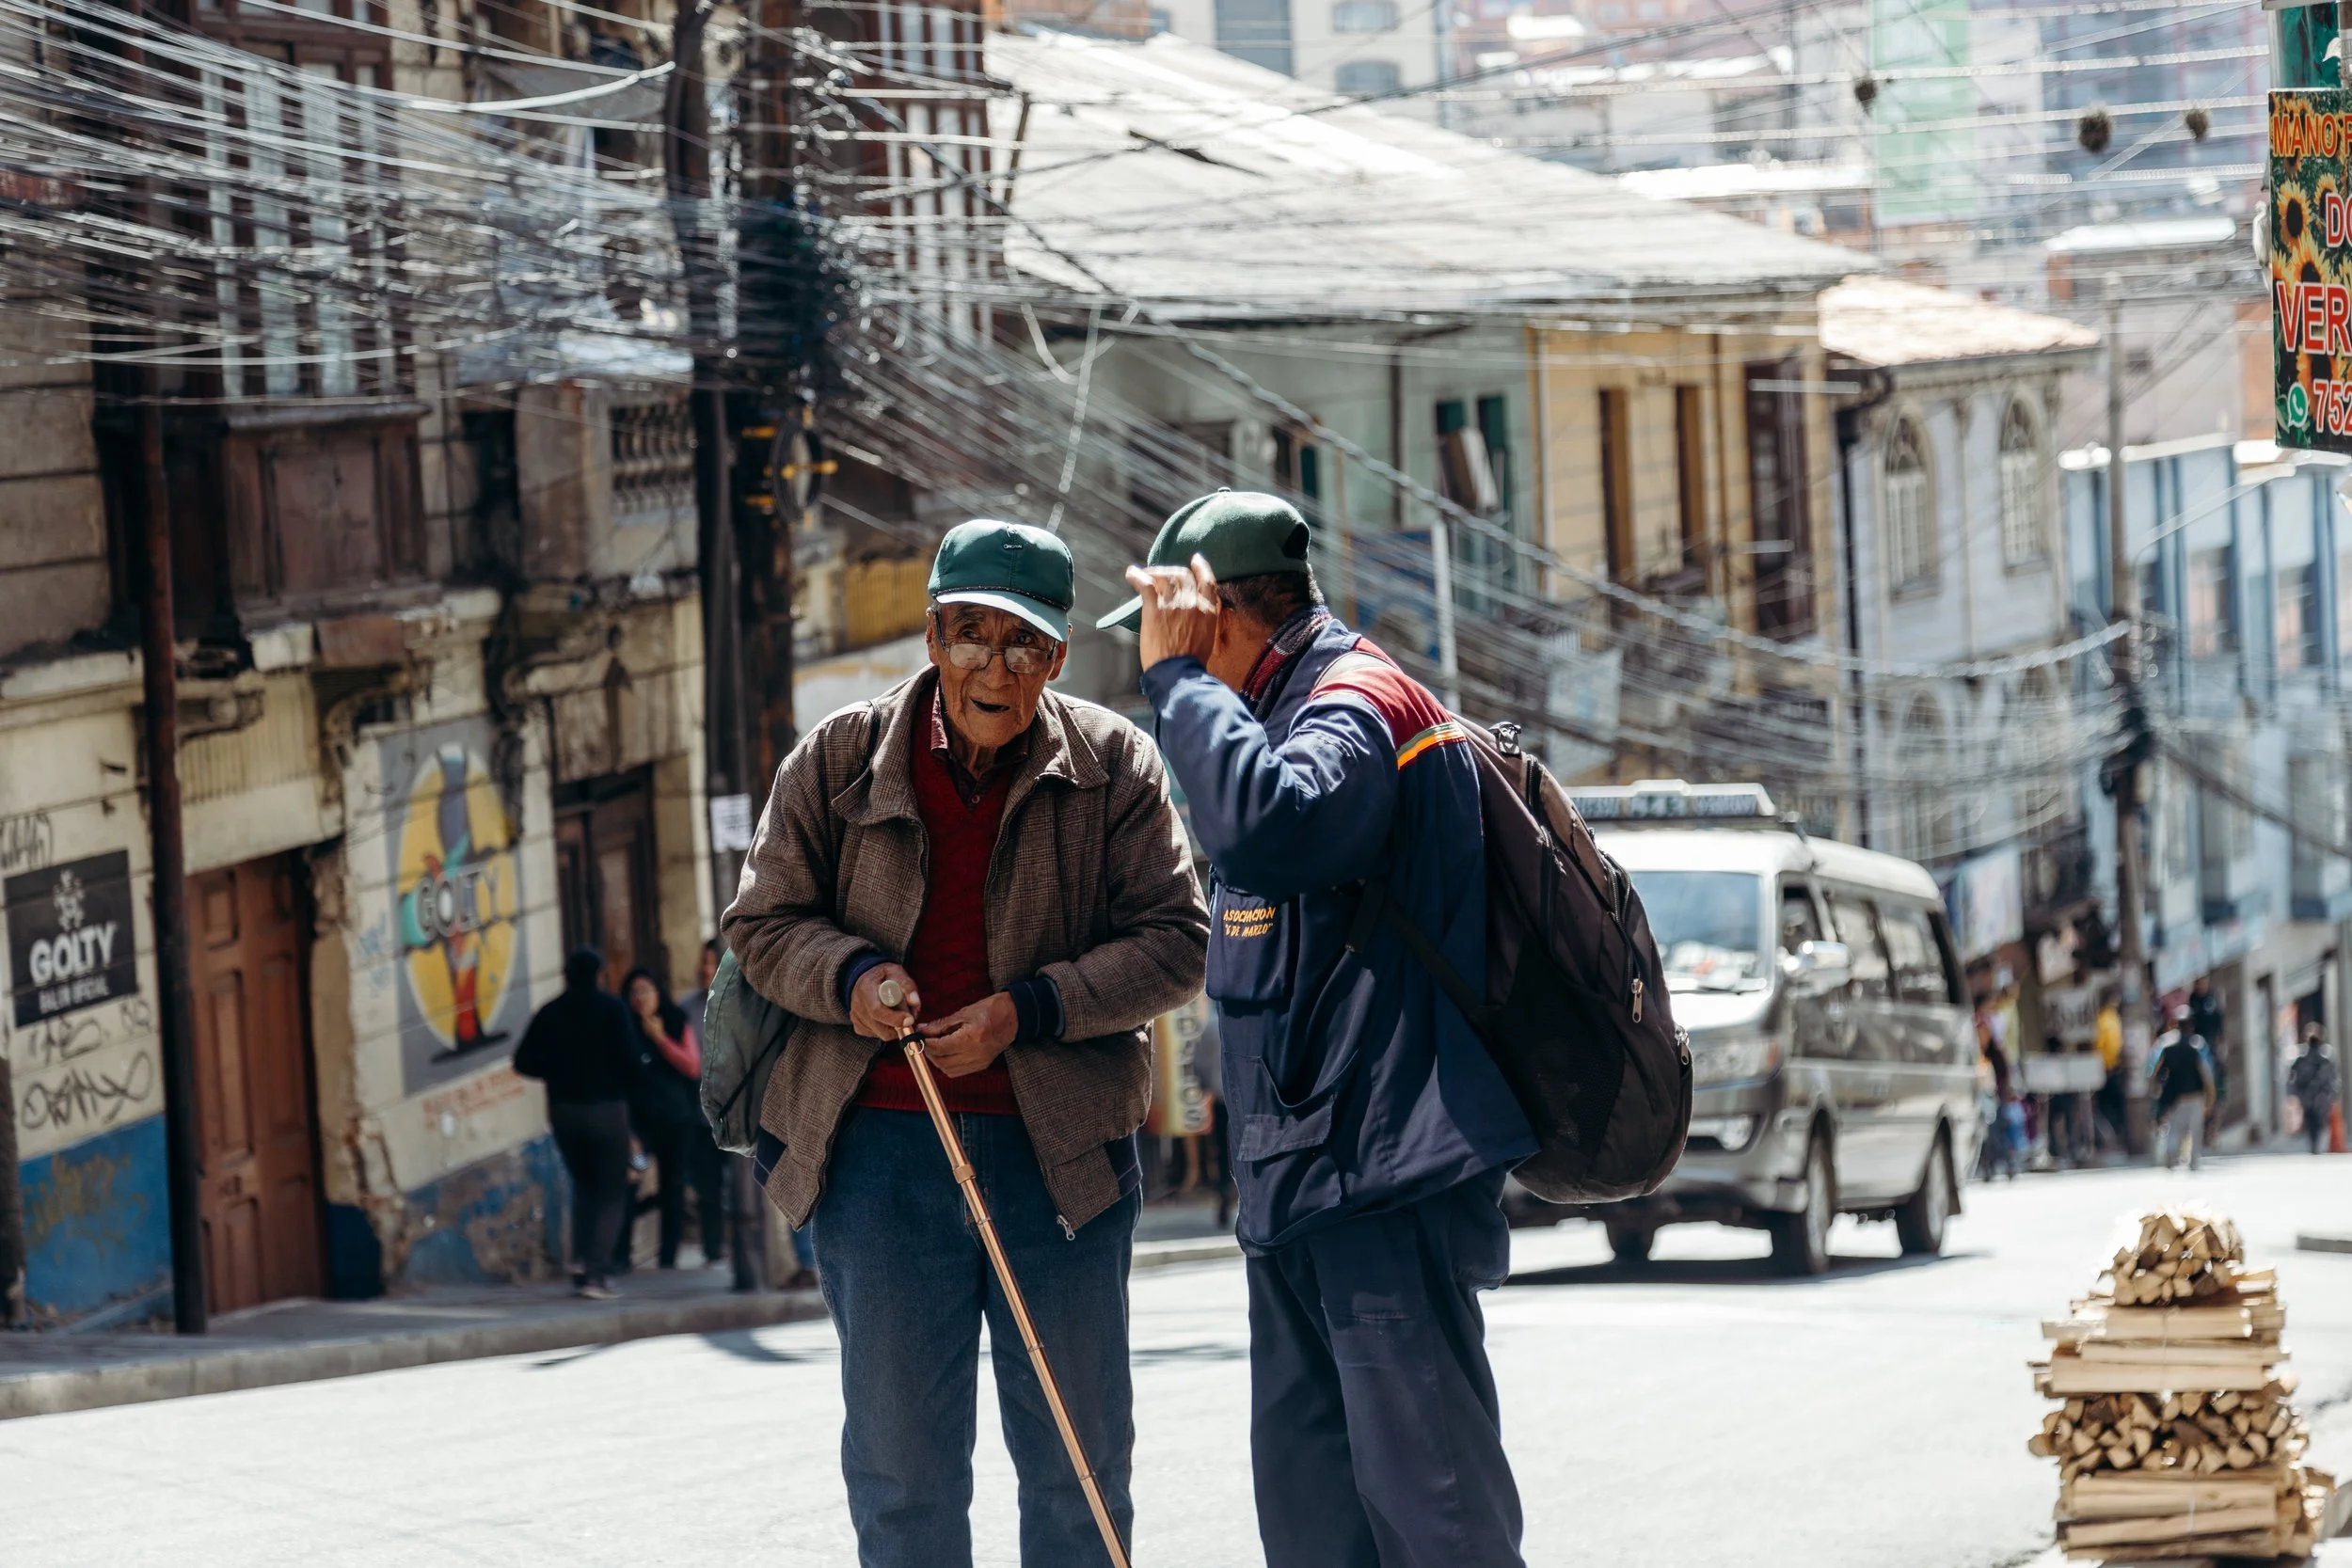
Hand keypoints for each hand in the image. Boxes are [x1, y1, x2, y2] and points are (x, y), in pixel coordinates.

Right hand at [850, 963, 920, 1040]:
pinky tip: (889, 1018)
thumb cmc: (884, 976)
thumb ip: (907, 985)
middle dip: (898, 1027)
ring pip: (880, 1033)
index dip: (895, 1018)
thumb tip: (915, 1002)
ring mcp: (855, 1017)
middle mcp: (857, 1004)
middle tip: (911, 1019)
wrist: (866, 979)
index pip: (877, 1010)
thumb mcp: (897, 972)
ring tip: (900, 1015)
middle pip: (879, 1027)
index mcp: (865, 989)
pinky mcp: (858, 1025)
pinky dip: (887, 1030)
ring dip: (894, 1029)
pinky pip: (876, 1034)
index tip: (910, 1019)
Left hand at [917, 993, 1017, 1077]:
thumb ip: (941, 1024)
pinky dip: (948, 1065)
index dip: (925, 1043)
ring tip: (935, 1047)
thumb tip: (922, 1030)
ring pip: (948, 1070)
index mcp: (971, 1037)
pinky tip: (947, 1053)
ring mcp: (979, 1062)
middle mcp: (975, 1053)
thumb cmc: (991, 1010)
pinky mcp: (981, 1065)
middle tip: (925, 1041)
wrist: (1014, 1017)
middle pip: (941, 1062)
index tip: (919, 1037)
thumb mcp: (964, 1013)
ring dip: (937, 1060)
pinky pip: (958, 1071)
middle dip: (929, 1053)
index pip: (940, 1047)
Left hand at [1124, 554, 1219, 671]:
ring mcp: (1173, 604)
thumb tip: (1193, 617)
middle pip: (1183, 575)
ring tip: (1147, 574)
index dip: (1201, 568)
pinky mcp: (1155, 609)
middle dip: (1173, 572)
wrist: (1178, 674)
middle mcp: (1192, 603)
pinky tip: (1131, 573)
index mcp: (1208, 611)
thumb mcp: (1206, 638)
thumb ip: (1202, 621)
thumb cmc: (1191, 663)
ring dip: (1155, 572)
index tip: (1196, 560)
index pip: (1207, 581)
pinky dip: (1137, 576)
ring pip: (1165, 576)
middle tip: (1162, 574)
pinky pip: (1145, 584)